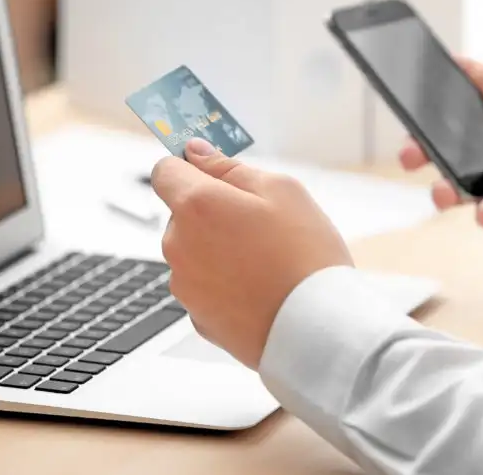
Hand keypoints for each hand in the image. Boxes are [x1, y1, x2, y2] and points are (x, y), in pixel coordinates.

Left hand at [151, 138, 352, 367]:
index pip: (165, 171)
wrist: (317, 329)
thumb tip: (197, 153)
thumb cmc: (305, 256)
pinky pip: (206, 286)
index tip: (210, 171)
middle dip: (213, 212)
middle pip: (183, 214)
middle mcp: (179, 245)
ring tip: (266, 261)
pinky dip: (225, 282)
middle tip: (262, 224)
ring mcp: (184, 285)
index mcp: (196, 206)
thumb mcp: (282, 190)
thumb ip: (230, 167)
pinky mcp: (196, 316)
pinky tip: (260, 287)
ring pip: (194, 251)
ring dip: (219, 248)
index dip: (189, 166)